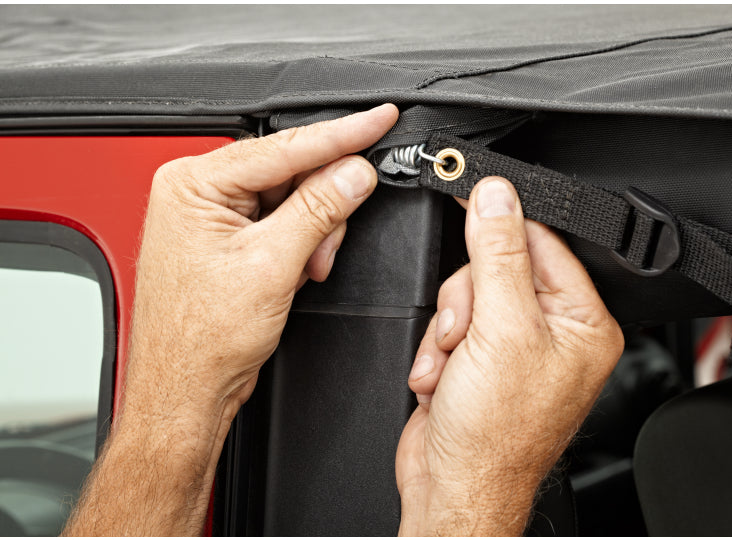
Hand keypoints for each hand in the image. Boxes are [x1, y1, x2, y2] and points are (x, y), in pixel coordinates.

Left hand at [124, 103, 397, 423]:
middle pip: (289, 171)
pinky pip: (281, 224)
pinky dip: (302, 245)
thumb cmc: (199, 340)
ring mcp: (214, 219)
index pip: (282, 146)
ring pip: (291, 199)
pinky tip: (301, 269)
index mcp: (193, 184)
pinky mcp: (229, 242)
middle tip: (341, 228)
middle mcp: (198, 194)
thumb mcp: (271, 266)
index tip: (378, 119)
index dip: (341, 134)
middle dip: (324, 204)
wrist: (185, 391)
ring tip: (311, 266)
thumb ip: (319, 210)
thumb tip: (354, 173)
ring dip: (315, 232)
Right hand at [396, 177, 623, 535]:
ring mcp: (511, 348)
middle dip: (467, 300)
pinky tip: (442, 380)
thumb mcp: (501, 330)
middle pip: (495, 267)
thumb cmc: (495, 437)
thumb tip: (496, 198)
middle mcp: (551, 333)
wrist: (453, 489)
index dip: (502, 224)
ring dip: (447, 331)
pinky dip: (435, 352)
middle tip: (465, 332)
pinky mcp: (477, 361)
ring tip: (452, 365)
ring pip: (465, 295)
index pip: (542, 243)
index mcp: (580, 322)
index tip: (470, 200)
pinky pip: (448, 325)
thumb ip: (497, 256)